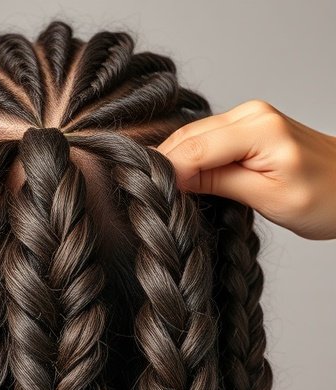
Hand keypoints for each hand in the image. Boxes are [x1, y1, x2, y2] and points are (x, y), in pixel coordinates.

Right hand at [156, 99, 335, 239]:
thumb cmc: (323, 198)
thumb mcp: (267, 199)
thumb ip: (218, 183)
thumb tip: (174, 180)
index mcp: (258, 129)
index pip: (193, 148)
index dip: (164, 173)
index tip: (147, 199)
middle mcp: (251, 113)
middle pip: (187, 138)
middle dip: (163, 167)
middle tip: (145, 201)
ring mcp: (248, 116)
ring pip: (192, 139)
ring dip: (172, 164)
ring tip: (158, 195)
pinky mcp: (246, 126)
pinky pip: (206, 141)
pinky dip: (189, 160)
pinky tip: (179, 182)